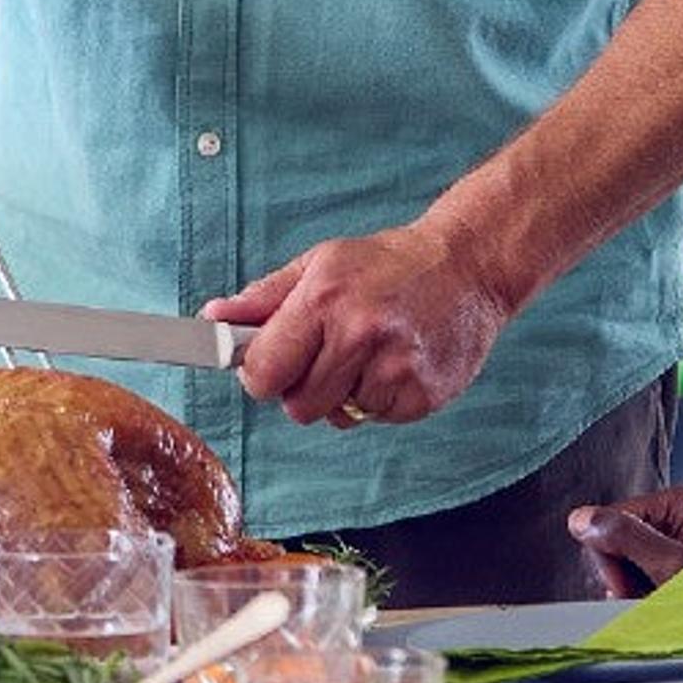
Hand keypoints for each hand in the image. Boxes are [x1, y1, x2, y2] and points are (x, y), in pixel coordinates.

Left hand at [204, 220, 510, 429]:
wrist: (469, 266)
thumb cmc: (389, 264)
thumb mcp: (321, 264)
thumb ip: (264, 299)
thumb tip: (212, 318)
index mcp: (324, 300)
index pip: (263, 371)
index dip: (259, 375)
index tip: (266, 367)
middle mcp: (359, 334)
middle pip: (297, 406)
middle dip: (302, 388)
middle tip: (326, 355)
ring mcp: (395, 368)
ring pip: (336, 416)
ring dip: (343, 394)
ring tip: (367, 354)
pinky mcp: (423, 395)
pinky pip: (375, 418)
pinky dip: (379, 399)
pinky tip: (395, 364)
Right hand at [568, 485, 682, 601]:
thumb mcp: (679, 569)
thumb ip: (629, 540)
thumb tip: (579, 518)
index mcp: (679, 502)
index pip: (611, 519)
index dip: (613, 559)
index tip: (636, 589)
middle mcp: (674, 515)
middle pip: (615, 542)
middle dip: (625, 578)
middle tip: (653, 602)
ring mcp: (673, 541)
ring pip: (622, 565)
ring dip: (634, 593)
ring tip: (665, 609)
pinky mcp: (672, 566)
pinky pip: (636, 579)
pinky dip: (644, 599)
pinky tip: (664, 611)